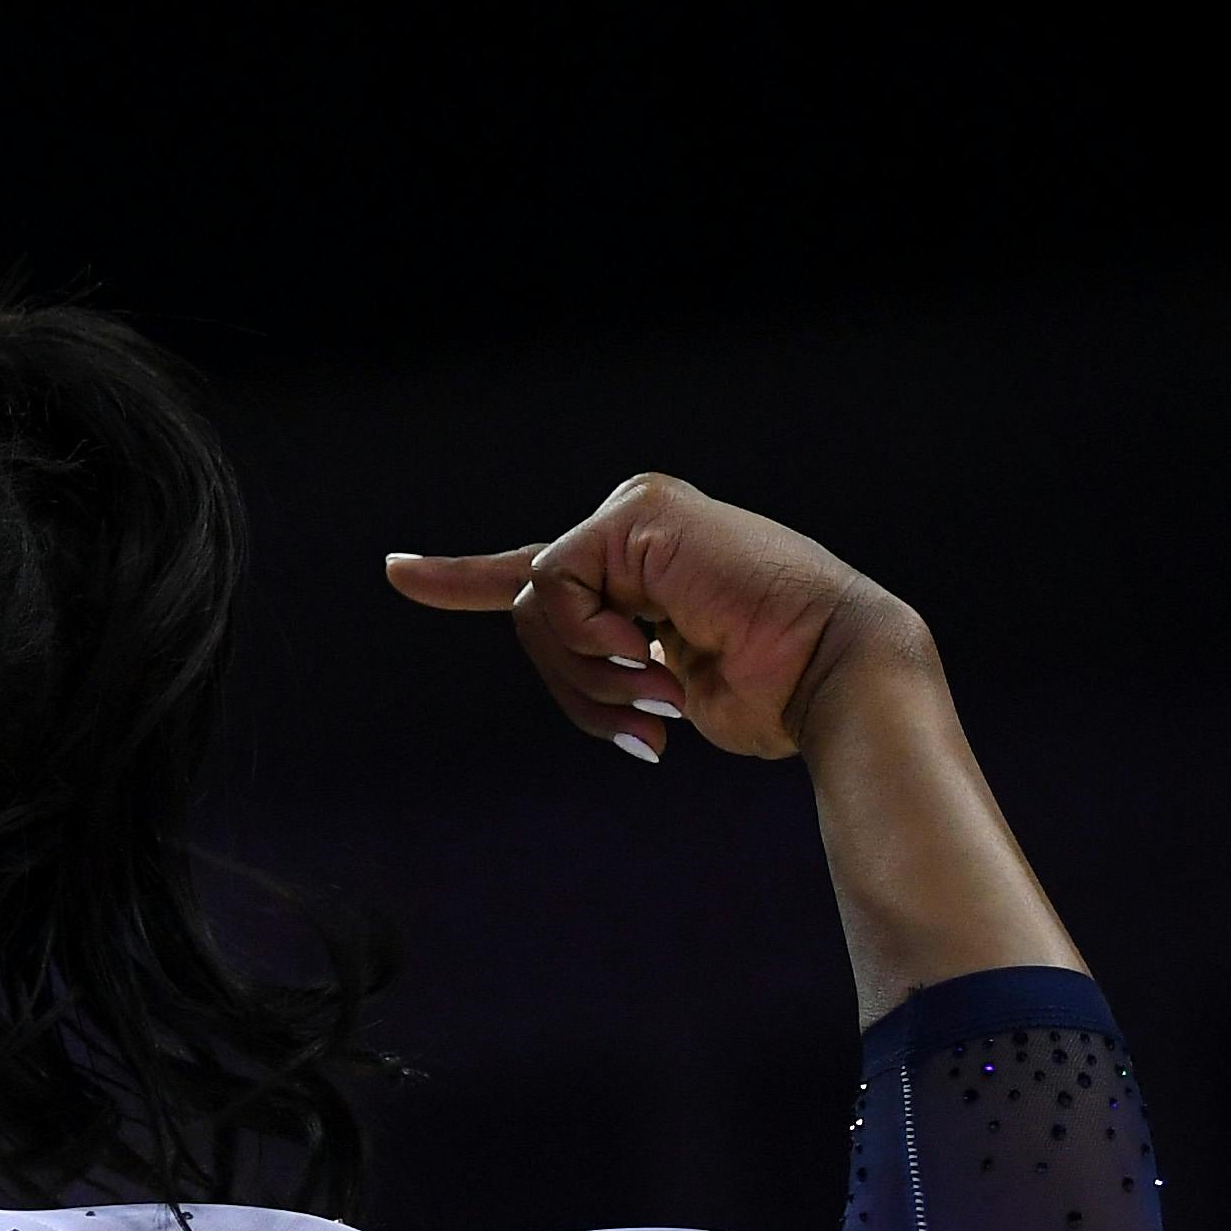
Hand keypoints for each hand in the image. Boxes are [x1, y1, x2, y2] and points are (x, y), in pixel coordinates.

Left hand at [384, 474, 926, 761]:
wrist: (832, 676)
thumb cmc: (767, 691)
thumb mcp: (657, 682)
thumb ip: (600, 659)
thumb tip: (566, 652)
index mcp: (642, 570)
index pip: (538, 576)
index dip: (461, 579)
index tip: (398, 572)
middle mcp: (635, 530)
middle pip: (532, 613)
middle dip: (575, 686)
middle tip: (647, 717)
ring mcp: (635, 513)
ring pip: (535, 607)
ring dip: (589, 676)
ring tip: (662, 693)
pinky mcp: (636, 512)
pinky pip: (554, 589)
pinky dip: (593, 638)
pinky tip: (657, 648)